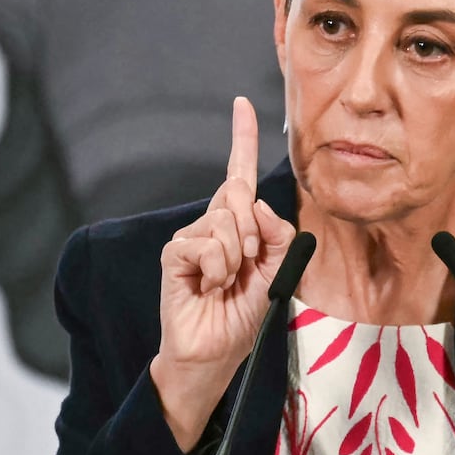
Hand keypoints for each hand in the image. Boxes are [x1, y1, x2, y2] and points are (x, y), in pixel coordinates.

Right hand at [151, 96, 295, 449]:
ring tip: (226, 283)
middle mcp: (213, 222)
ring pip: (226, 222)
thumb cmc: (245, 311)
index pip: (239, 173)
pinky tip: (209, 287)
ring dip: (237, 258)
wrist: (218, 350)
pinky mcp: (175, 254)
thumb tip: (255, 204)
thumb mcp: (277, 272)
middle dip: (254, 232)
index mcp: (239, 222)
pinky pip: (207, 245)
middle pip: (239, 194)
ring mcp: (192, 236)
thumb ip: (279, 235)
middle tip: (247, 266)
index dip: (242, 137)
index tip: (242, 104)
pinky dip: (218, 268)